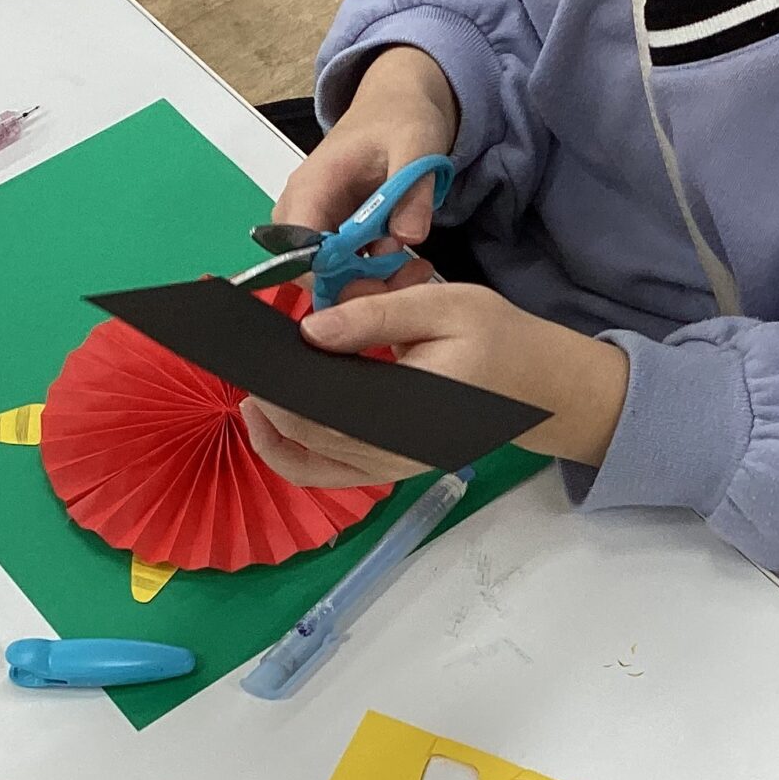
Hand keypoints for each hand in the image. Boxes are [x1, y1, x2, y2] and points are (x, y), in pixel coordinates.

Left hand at [239, 282, 630, 486]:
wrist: (541, 388)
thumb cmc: (497, 339)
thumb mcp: (445, 306)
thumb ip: (377, 316)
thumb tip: (310, 330)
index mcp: (410, 406)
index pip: (324, 404)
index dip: (277, 382)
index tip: (245, 350)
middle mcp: (396, 448)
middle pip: (311, 435)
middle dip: (268, 399)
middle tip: (237, 360)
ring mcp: (392, 465)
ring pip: (314, 463)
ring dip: (273, 430)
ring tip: (248, 389)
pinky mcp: (392, 467)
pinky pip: (331, 473)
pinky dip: (294, 454)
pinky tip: (273, 422)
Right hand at [272, 47, 457, 260]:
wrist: (398, 104)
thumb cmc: (399, 118)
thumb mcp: (417, 146)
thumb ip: (411, 191)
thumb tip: (408, 238)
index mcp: (311, 186)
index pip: (298, 249)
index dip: (333, 275)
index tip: (378, 281)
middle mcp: (303, 208)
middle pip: (309, 270)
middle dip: (356, 284)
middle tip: (406, 278)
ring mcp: (316, 221)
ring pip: (326, 273)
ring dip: (368, 281)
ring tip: (412, 269)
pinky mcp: (332, 231)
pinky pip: (342, 265)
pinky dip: (372, 271)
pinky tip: (403, 261)